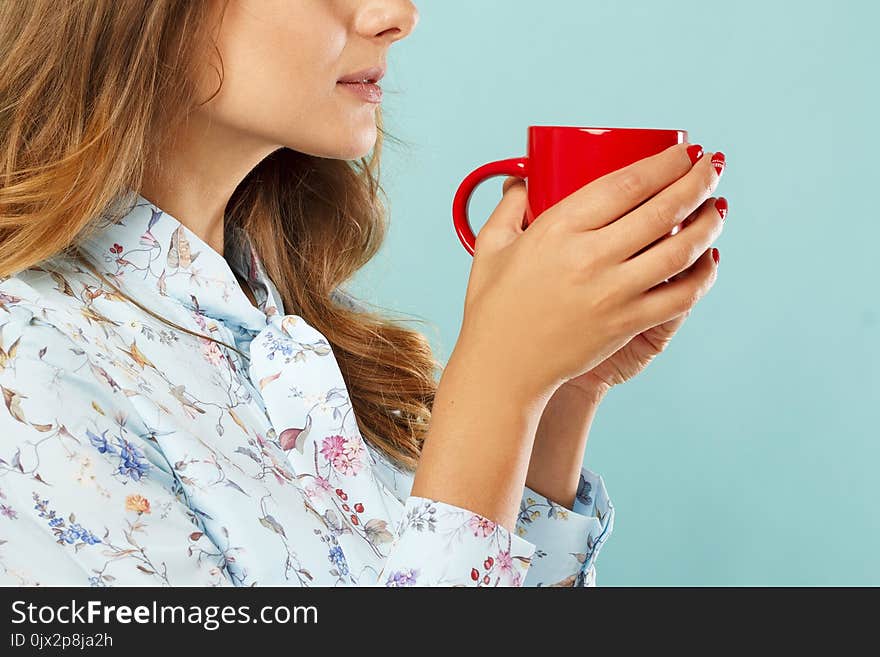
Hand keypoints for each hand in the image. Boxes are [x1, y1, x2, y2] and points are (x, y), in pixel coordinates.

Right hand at [456, 142, 723, 401]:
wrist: (502, 368)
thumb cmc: (493, 308)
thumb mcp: (490, 248)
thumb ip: (509, 208)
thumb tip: (521, 181)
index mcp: (557, 230)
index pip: (626, 184)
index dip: (665, 163)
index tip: (682, 151)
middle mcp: (590, 257)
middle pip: (663, 209)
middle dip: (697, 181)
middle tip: (710, 167)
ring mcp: (613, 293)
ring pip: (680, 250)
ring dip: (708, 224)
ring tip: (717, 208)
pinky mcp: (627, 323)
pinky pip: (681, 296)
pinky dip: (703, 275)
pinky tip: (709, 259)